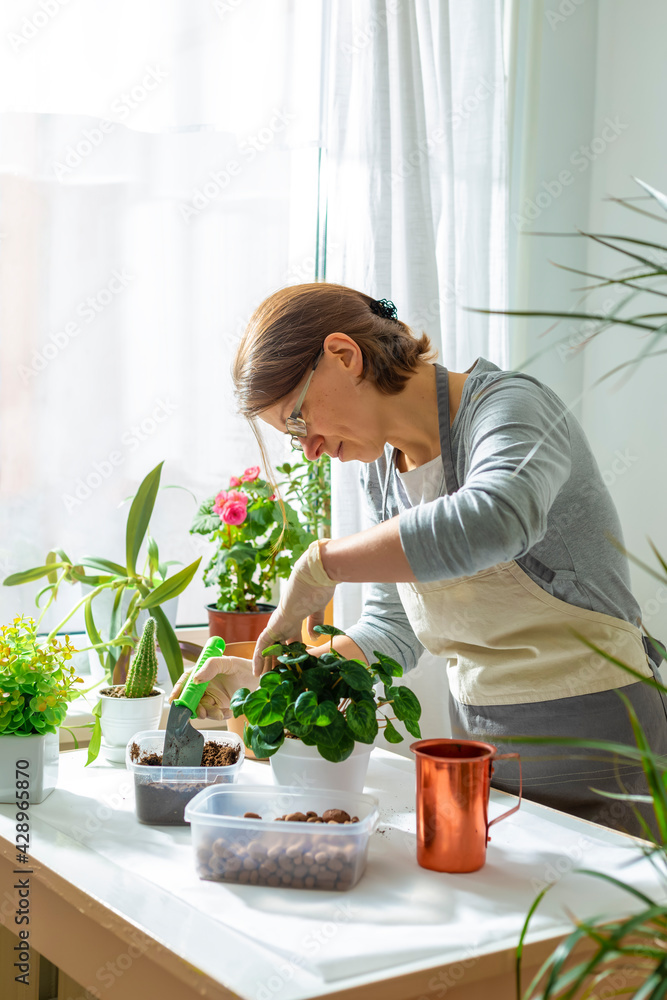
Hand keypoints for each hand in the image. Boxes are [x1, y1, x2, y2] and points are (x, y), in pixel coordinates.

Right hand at [168, 655, 258, 719]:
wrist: (261, 680)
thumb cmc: (244, 667)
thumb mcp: (228, 662)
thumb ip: (211, 666)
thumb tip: (195, 678)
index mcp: (203, 672)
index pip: (186, 681)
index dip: (178, 690)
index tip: (174, 700)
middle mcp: (205, 685)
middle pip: (191, 698)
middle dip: (193, 707)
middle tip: (202, 713)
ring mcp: (213, 697)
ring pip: (202, 708)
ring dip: (208, 713)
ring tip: (220, 714)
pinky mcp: (221, 707)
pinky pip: (215, 715)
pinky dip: (219, 715)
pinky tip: (228, 712)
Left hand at [252, 540, 336, 675]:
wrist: (317, 571)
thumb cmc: (322, 585)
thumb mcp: (319, 607)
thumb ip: (314, 621)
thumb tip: (314, 638)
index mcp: (297, 615)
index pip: (290, 638)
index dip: (290, 652)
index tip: (291, 666)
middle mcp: (286, 618)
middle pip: (277, 644)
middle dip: (276, 661)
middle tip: (273, 678)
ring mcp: (280, 620)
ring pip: (268, 645)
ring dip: (265, 663)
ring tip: (262, 680)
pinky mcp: (277, 621)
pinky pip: (263, 642)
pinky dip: (259, 656)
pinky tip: (257, 671)